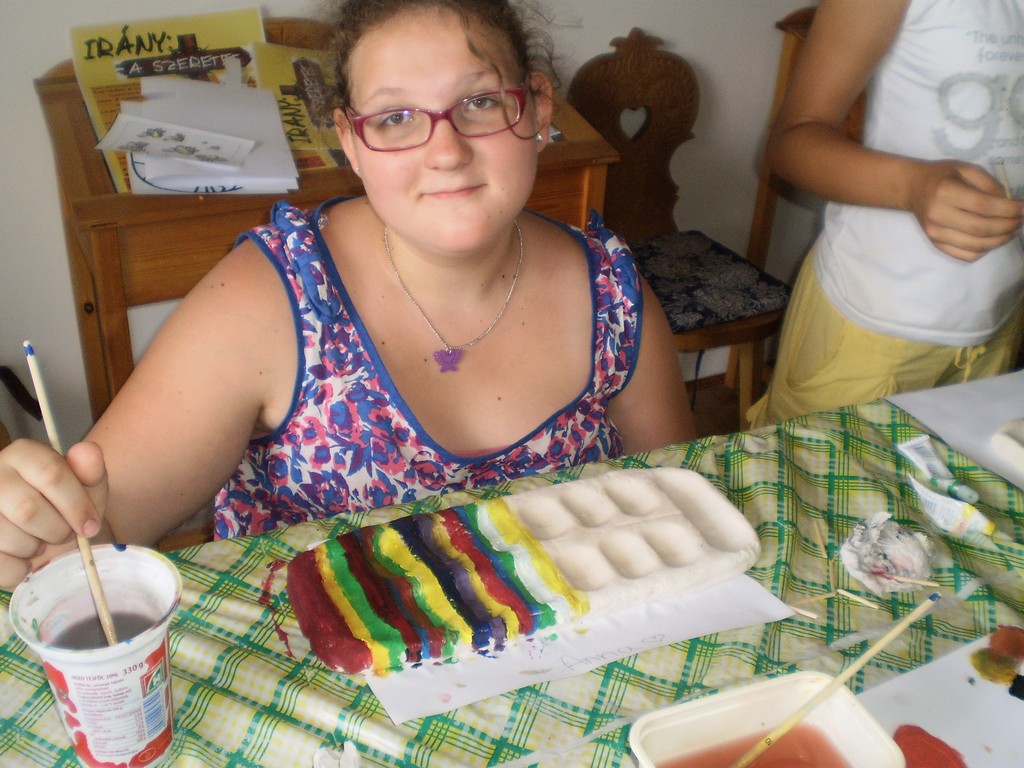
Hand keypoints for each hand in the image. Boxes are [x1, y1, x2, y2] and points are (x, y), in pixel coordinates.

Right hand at [0, 439, 107, 588]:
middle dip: (57, 530)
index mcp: (24, 454)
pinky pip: (0, 564)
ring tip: (40, 540)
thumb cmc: (67, 508)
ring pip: (9, 537)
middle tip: (65, 534)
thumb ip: (91, 472)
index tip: (91, 526)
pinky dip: (19, 569)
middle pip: (28, 509)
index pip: (50, 474)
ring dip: (36, 548)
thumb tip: (87, 451)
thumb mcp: (88, 489)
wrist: (47, 535)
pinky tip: (23, 556)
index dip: (76, 505)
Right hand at [910, 161, 1023, 261]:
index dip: (1009, 210)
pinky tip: (991, 240)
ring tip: (1011, 231)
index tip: (1023, 209)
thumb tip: (1008, 204)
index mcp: (946, 192)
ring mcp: (935, 233)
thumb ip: (989, 184)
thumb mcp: (966, 169)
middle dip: (1008, 226)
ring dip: (999, 240)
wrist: (912, 189)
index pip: (984, 206)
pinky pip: (965, 255)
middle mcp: (938, 215)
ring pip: (975, 245)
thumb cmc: (942, 176)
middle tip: (1020, 221)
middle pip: (981, 228)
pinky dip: (984, 251)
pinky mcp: (935, 243)